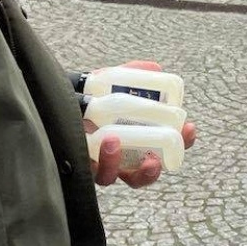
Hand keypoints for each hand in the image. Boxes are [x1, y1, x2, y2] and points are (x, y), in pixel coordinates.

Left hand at [84, 60, 196, 187]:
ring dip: (118, 164)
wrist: (58, 100)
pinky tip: (99, 146)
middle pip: (146, 172)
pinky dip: (100, 161)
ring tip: (114, 140)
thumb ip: (132, 72)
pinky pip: (92, 172)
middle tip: (153, 159)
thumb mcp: (111, 80)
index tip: (188, 129)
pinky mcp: (82, 166)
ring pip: (116, 177)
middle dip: (153, 169)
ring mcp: (103, 163)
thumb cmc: (89, 94)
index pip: (168, 145)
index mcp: (140, 135)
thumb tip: (154, 68)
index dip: (182, 141)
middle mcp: (124, 155)